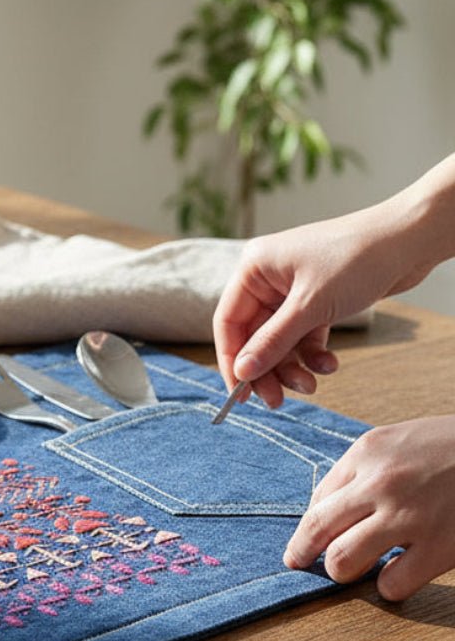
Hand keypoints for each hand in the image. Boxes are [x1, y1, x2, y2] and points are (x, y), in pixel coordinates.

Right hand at [213, 203, 430, 407]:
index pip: (228, 322)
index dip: (232, 360)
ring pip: (280, 340)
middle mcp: (268, 279)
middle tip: (277, 401)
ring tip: (311, 386)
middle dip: (267, 369)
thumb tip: (242, 373)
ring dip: (293, 366)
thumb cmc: (357, 259)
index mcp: (254, 269)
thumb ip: (272, 342)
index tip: (240, 394)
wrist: (411, 240)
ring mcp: (292, 290)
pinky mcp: (317, 300)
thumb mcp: (310, 306)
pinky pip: (303, 336)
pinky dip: (313, 354)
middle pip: (254, 336)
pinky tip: (329, 365)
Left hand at [283, 416, 454, 600]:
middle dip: (305, 554)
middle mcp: (381, 483)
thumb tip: (323, 512)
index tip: (297, 550)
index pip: (317, 502)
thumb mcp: (394, 442)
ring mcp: (411, 516)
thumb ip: (357, 472)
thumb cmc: (448, 449)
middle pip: (318, 531)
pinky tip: (398, 574)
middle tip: (302, 565)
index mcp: (367, 454)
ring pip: (343, 561)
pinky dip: (388, 587)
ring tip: (353, 571)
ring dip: (342, 571)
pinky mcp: (442, 547)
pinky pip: (392, 584)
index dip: (303, 532)